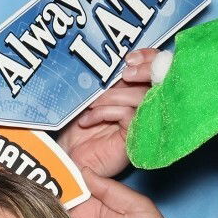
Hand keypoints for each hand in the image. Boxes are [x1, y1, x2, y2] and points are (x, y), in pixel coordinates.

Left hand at [57, 48, 155, 183]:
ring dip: (110, 96)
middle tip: (109, 78)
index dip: (147, 59)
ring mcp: (138, 124)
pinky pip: (127, 115)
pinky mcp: (132, 139)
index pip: (151, 71)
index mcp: (131, 95)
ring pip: (138, 97)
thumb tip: (104, 62)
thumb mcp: (85, 100)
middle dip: (133, 73)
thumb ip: (100, 83)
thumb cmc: (74, 132)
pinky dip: (104, 112)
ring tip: (88, 105)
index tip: (128, 57)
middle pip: (150, 81)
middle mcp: (140, 109)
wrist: (66, 160)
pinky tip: (87, 121)